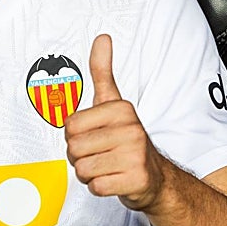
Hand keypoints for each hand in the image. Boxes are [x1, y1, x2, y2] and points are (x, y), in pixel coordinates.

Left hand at [64, 34, 166, 211]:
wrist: (155, 177)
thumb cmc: (127, 141)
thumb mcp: (114, 103)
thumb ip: (102, 71)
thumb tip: (101, 39)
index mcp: (121, 109)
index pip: (71, 125)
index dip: (75, 135)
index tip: (94, 135)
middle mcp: (130, 130)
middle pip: (74, 148)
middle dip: (80, 157)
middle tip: (100, 154)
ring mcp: (135, 155)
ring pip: (83, 169)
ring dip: (90, 173)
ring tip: (108, 166)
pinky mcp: (136, 180)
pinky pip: (96, 186)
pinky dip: (100, 187)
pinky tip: (115, 179)